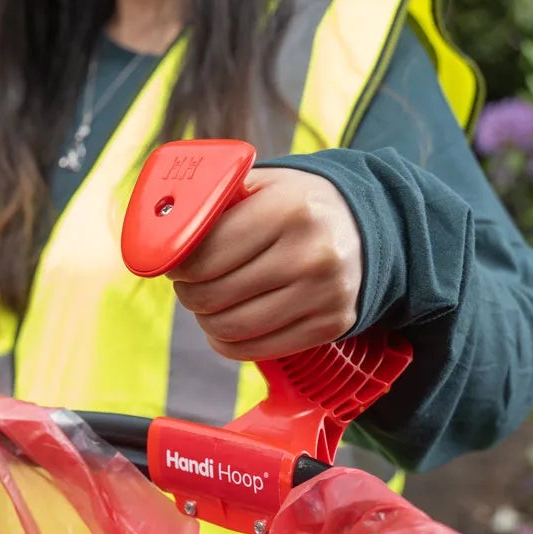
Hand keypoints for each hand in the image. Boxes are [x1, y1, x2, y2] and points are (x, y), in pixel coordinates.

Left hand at [168, 168, 363, 361]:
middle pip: (213, 295)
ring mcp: (323, 294)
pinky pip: (255, 350)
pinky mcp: (329, 326)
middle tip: (188, 282)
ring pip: (230, 328)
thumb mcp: (263, 183)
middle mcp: (311, 253)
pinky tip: (227, 322)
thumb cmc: (300, 203)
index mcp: (289, 209)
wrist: (370, 225)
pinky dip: (228, 342)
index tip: (175, 262)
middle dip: (188, 292)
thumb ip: (216, 200)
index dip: (177, 264)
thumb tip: (162, 231)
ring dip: (205, 319)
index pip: (205, 255)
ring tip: (207, 301)